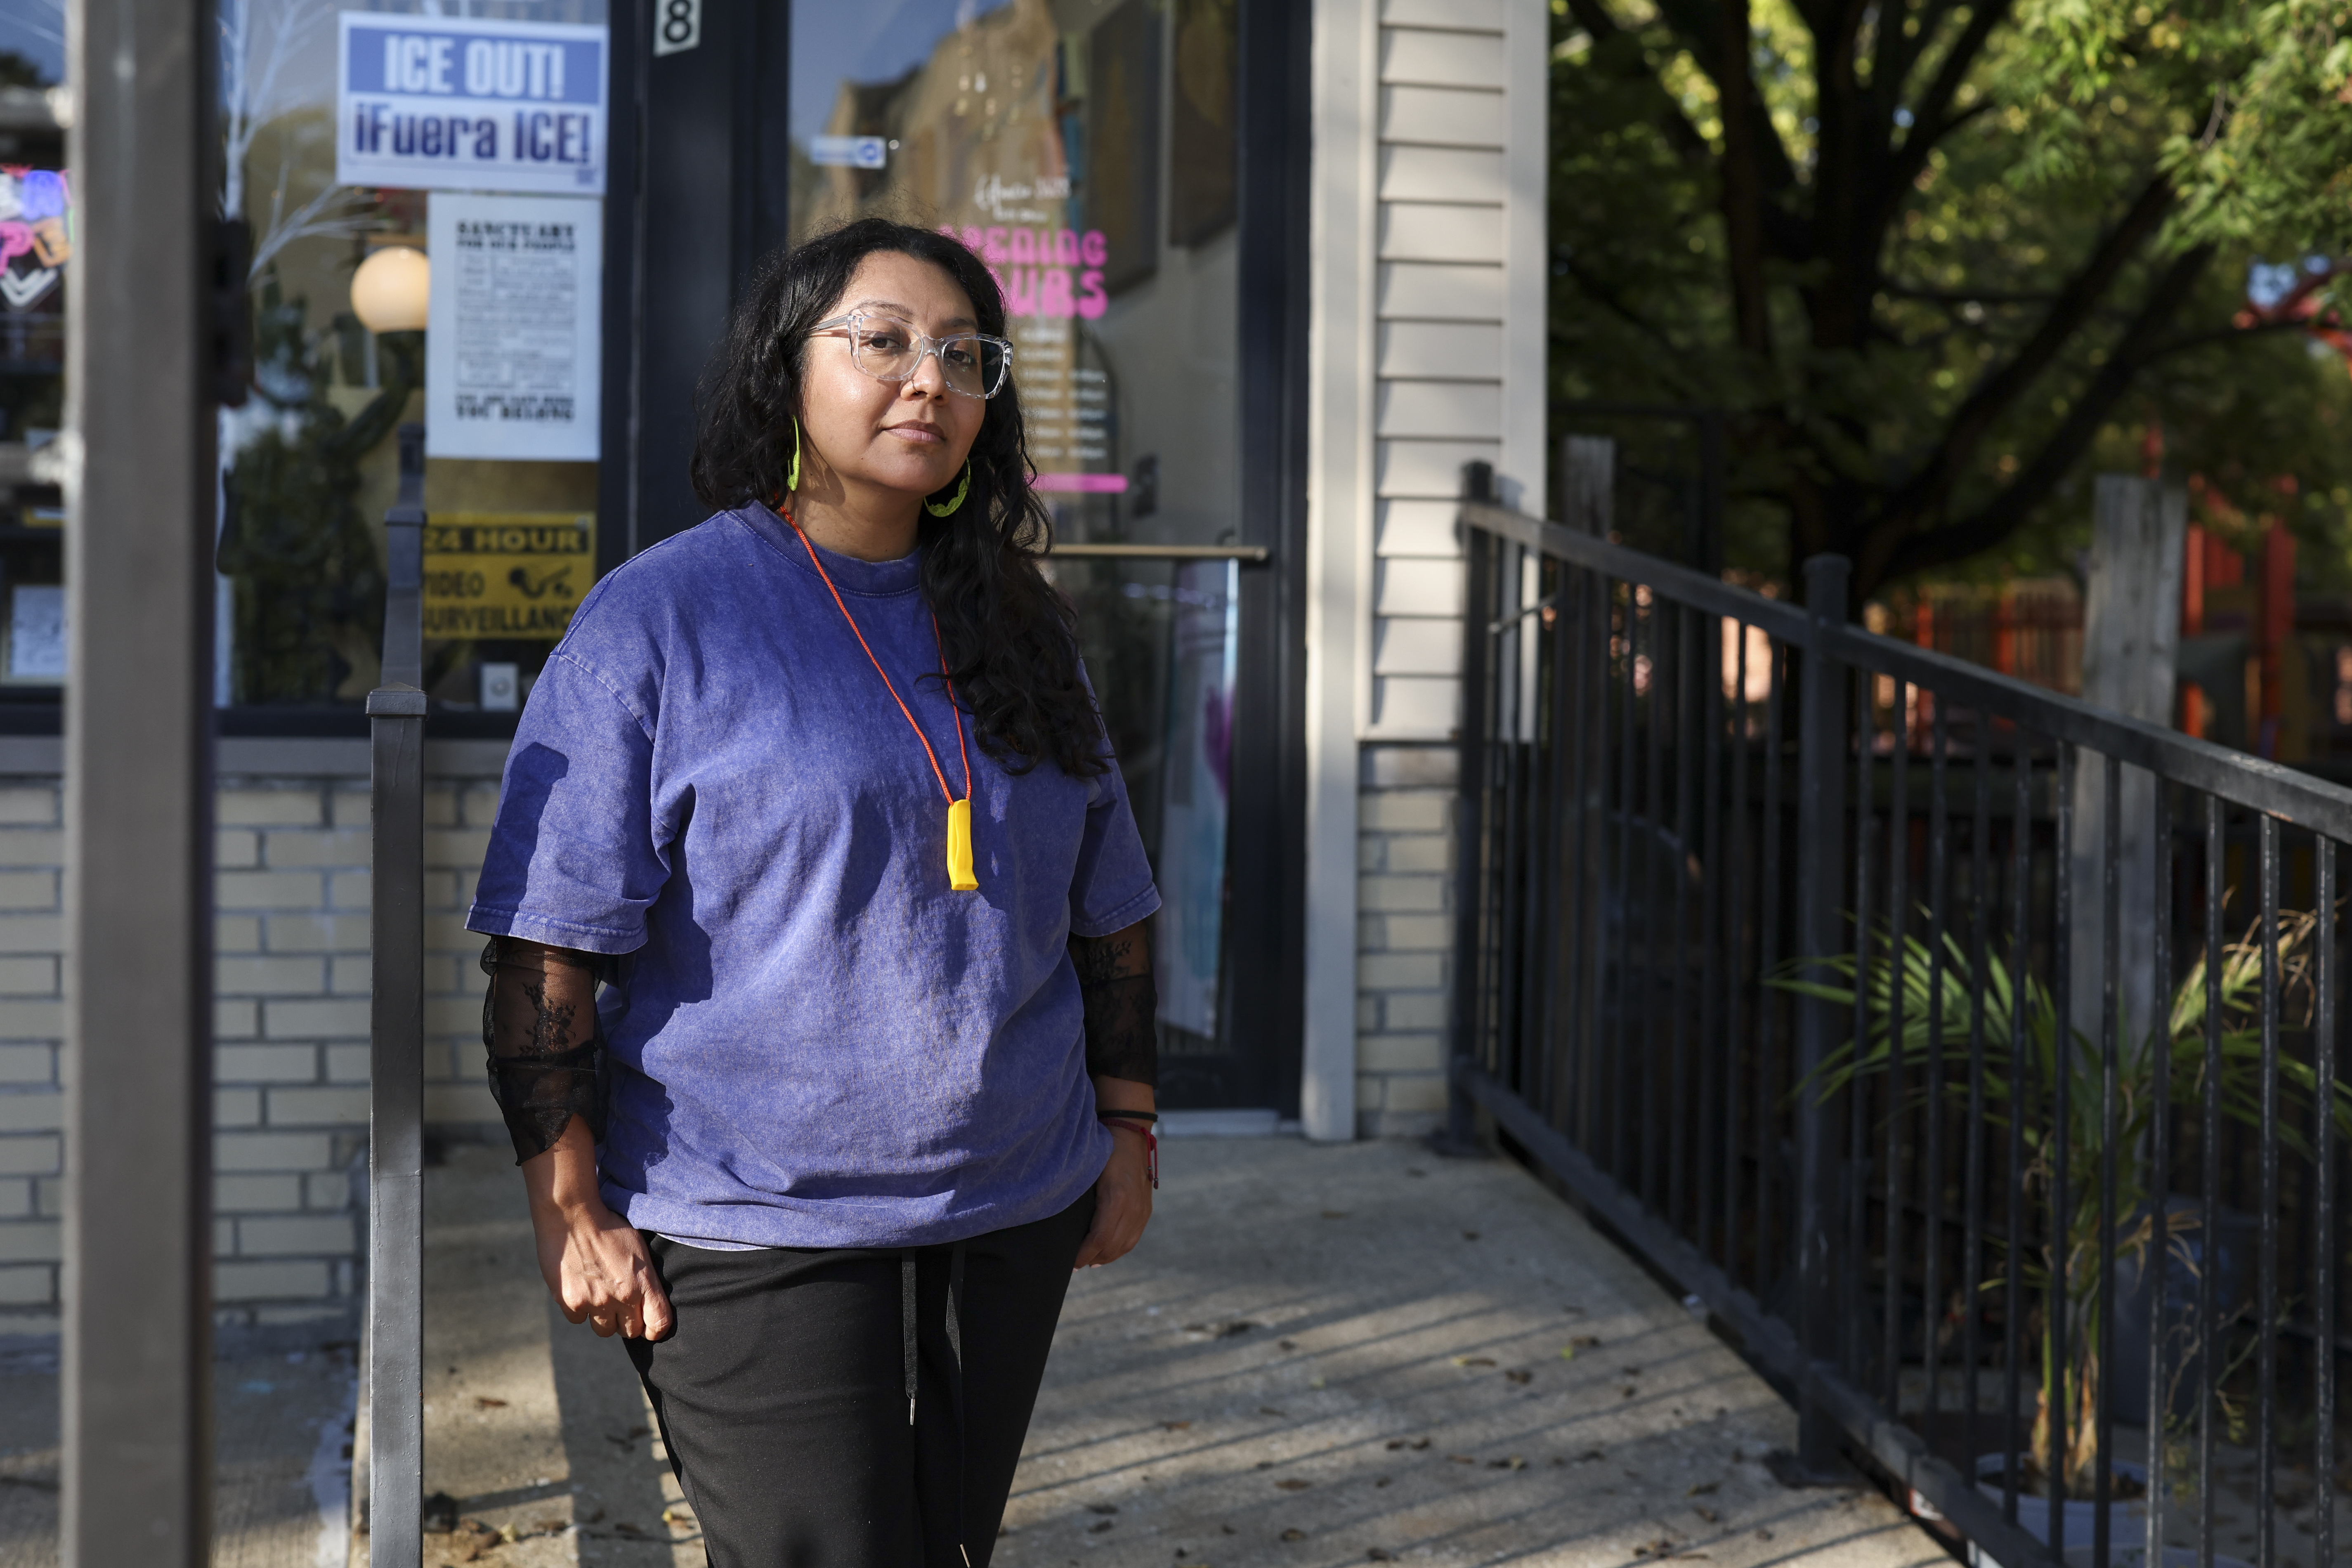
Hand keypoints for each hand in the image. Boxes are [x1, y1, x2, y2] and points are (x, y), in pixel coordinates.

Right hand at [521, 1116, 673, 1338]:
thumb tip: (647, 1303)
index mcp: (643, 1282)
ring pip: (604, 1330)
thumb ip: (644, 1279)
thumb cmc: (609, 1226)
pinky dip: (579, 1309)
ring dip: (602, 1317)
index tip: (648, 1325)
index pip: (659, 1323)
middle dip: (626, 1320)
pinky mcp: (571, 1302)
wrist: (572, 1215)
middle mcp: (622, 1296)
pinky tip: (579, 1287)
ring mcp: (596, 1302)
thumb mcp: (638, 1249)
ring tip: (598, 1293)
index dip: (655, 1329)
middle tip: (618, 1302)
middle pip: (630, 1331)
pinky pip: (578, 1319)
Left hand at [1073, 1122, 1152, 1268]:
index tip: (1071, 1262)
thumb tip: (1067, 1224)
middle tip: (1076, 1265)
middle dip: (1093, 1259)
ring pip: (1125, 1245)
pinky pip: (1134, 1237)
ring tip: (1091, 1262)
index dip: (1084, 1254)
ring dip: (1107, 1257)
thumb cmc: (1104, 1152)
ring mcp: (1142, 1210)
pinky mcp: (1146, 1210)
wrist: (1131, 1136)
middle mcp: (1132, 1208)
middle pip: (1112, 1247)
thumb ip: (1082, 1200)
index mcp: (1116, 1199)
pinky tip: (1109, 1253)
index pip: (1098, 1239)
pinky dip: (1120, 1248)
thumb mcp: (1088, 1174)